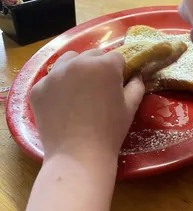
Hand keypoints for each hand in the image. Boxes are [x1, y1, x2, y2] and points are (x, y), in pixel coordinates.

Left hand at [30, 49, 144, 162]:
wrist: (78, 156)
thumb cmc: (110, 131)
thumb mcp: (130, 107)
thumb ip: (137, 85)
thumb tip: (137, 75)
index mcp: (105, 65)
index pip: (116, 57)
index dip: (119, 71)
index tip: (117, 85)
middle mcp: (78, 63)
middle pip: (92, 55)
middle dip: (98, 67)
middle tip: (98, 88)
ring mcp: (54, 74)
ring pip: (69, 60)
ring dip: (77, 68)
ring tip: (79, 89)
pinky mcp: (38, 88)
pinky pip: (51, 79)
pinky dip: (58, 86)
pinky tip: (62, 103)